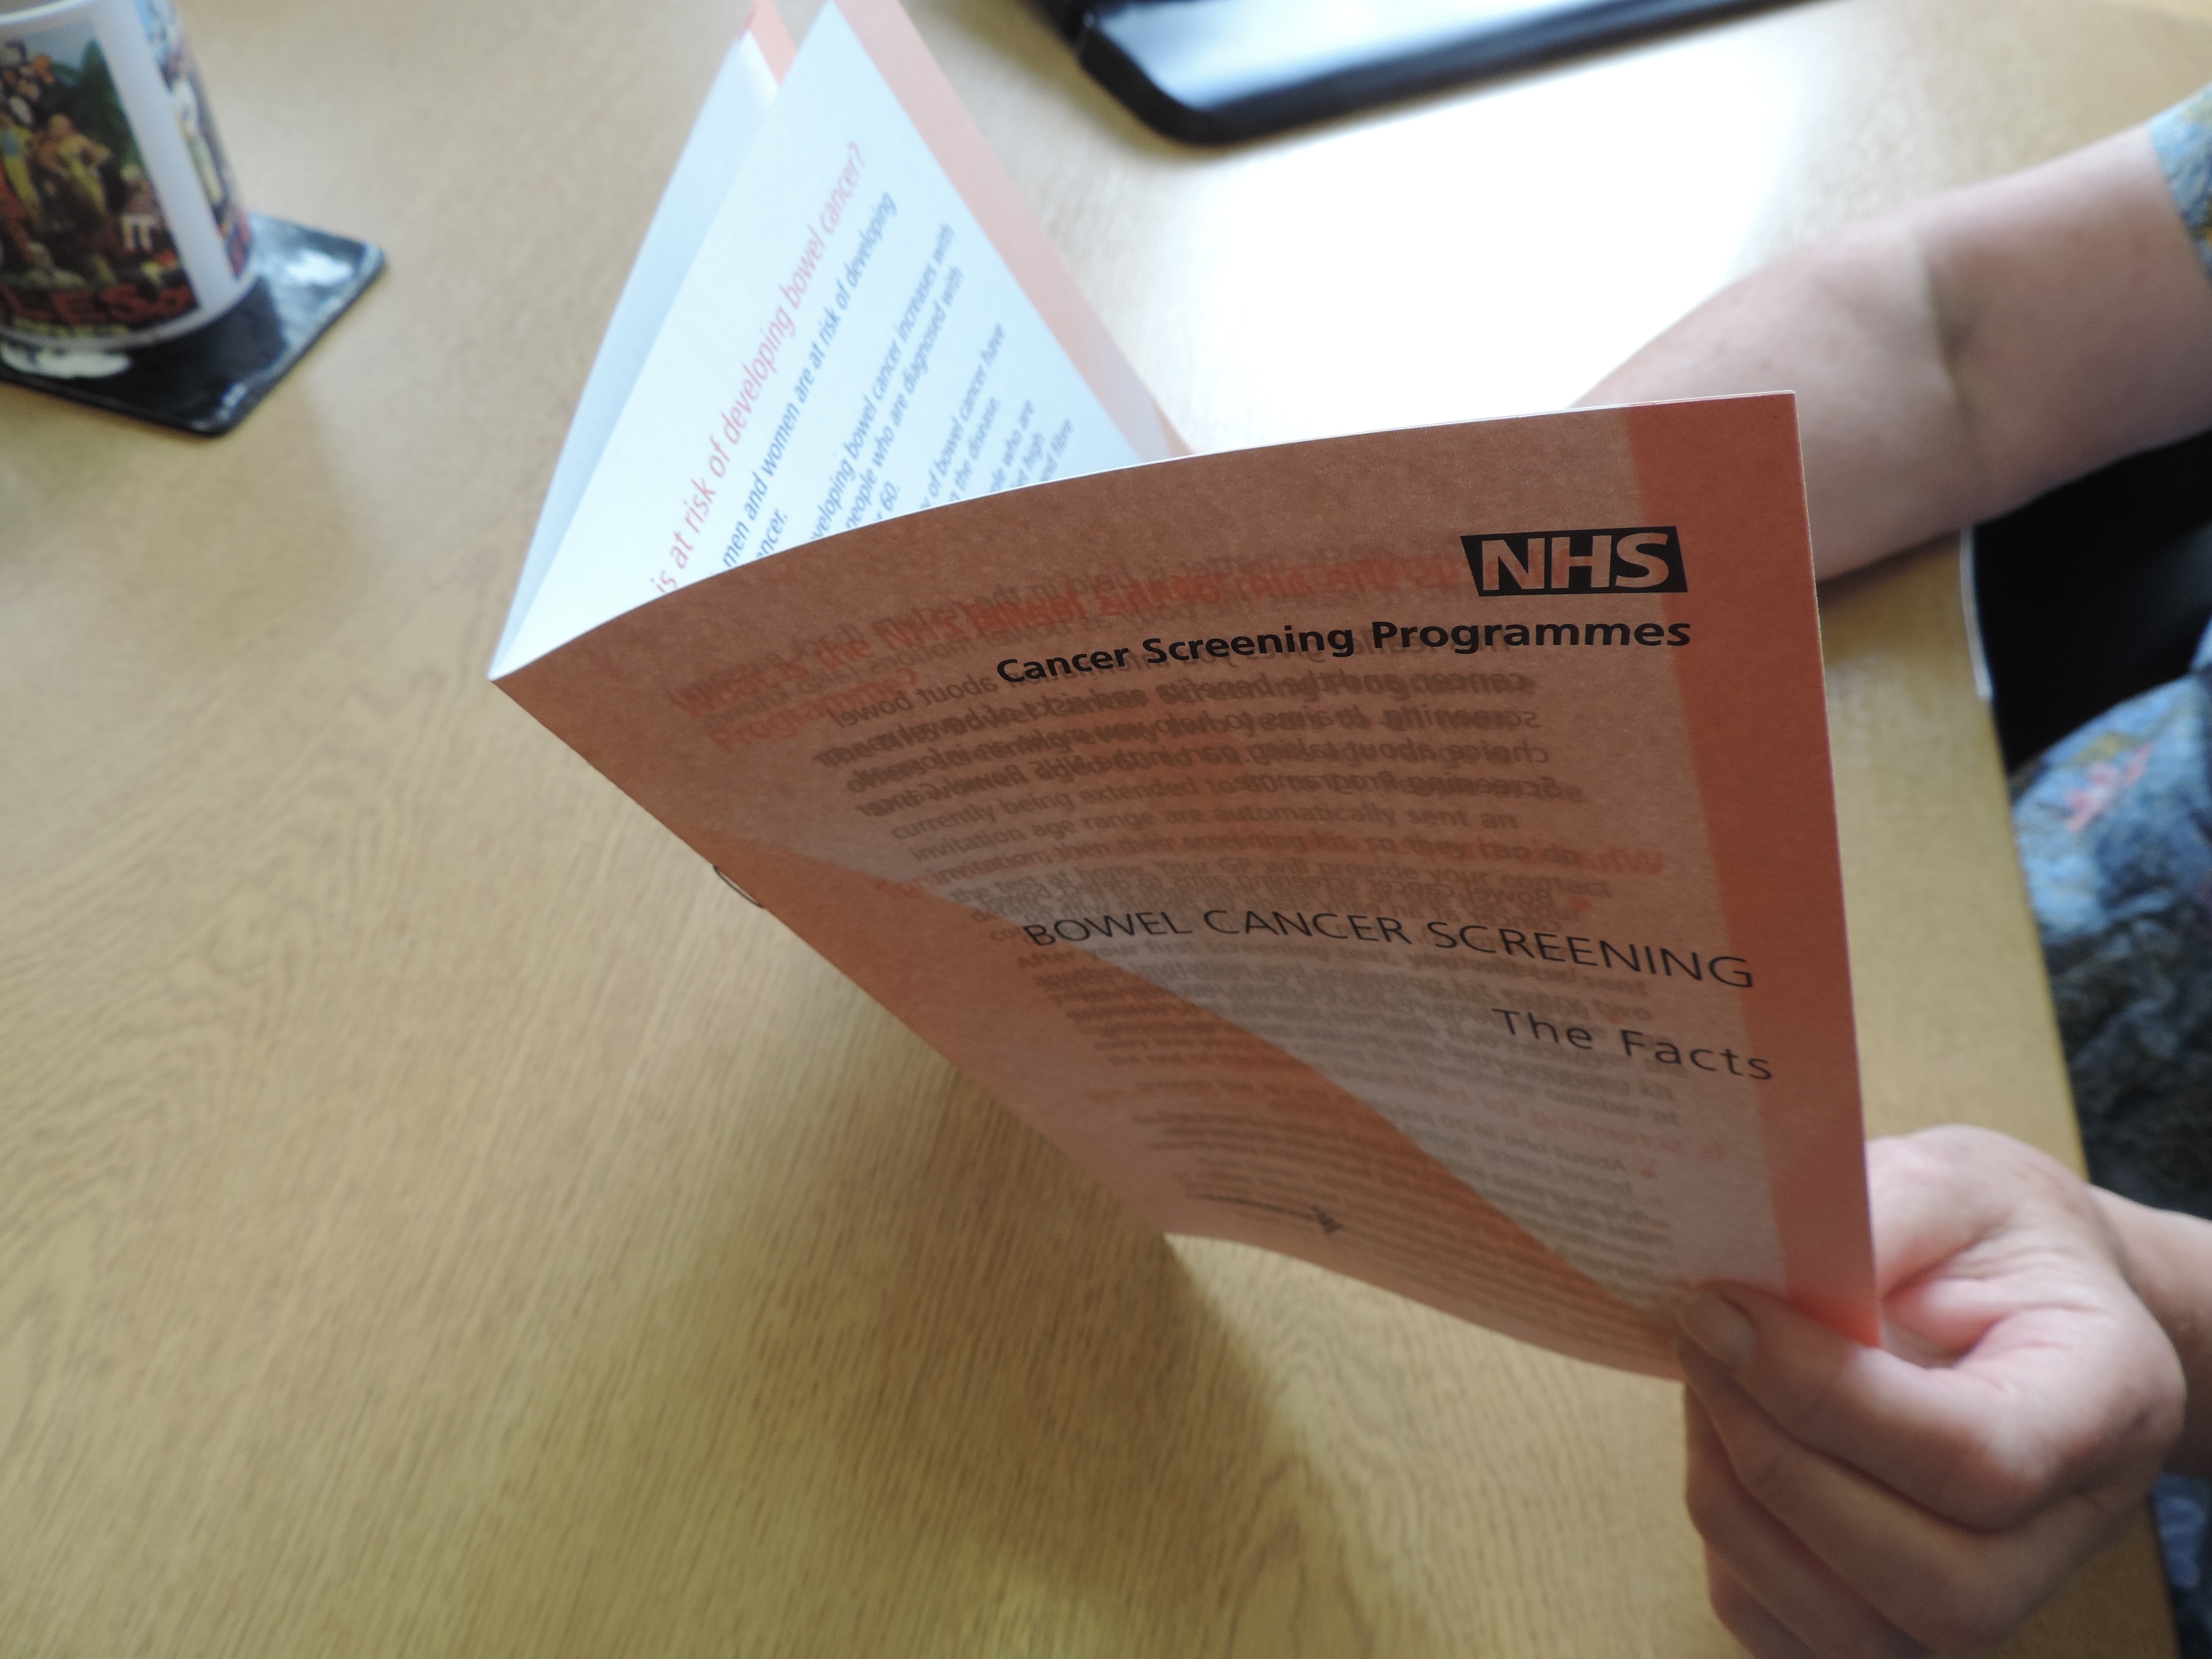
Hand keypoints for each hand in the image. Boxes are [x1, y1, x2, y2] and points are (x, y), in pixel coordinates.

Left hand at [1675, 1125, 2184, 1656]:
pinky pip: (1797, 1636)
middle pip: (1931, 1580)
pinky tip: (1718, 1444)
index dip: (1828, 1395)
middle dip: (1777, 1464)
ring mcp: (1998, 1593)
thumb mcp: (1950, 1180)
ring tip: (1702, 1383)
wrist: (2018, 1294)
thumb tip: (1762, 1264)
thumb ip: (1876, 1210)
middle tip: (1699, 1340)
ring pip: (1858, 1629)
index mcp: (2107, 1399)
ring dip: (1740, 1507)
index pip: (1979, 1457)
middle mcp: (2071, 1524)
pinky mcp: (1907, 1617)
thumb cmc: (1989, 1237)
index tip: (1723, 1309)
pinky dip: (1733, 1554)